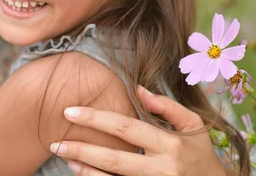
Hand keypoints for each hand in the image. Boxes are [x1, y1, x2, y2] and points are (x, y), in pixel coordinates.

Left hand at [50, 86, 227, 175]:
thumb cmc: (200, 154)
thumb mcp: (192, 126)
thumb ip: (166, 106)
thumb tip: (137, 88)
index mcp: (170, 145)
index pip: (126, 128)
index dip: (96, 118)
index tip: (69, 111)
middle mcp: (162, 169)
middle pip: (114, 159)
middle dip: (81, 149)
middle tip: (55, 143)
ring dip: (84, 169)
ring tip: (64, 156)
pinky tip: (80, 172)